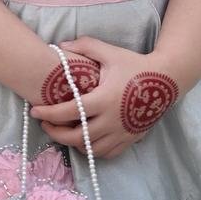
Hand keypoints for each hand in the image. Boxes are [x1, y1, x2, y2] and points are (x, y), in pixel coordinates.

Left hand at [30, 35, 179, 159]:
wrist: (165, 80)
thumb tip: (60, 46)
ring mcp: (121, 133)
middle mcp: (111, 120)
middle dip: (55, 133)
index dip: (49, 114)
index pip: (69, 112)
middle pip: (76, 137)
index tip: (34, 111)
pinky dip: (91, 149)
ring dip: (72, 142)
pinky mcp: (129, 140)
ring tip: (63, 130)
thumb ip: (85, 46)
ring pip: (90, 149)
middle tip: (45, 124)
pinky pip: (105, 153)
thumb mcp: (109, 52)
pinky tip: (84, 139)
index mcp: (104, 99)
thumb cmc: (134, 65)